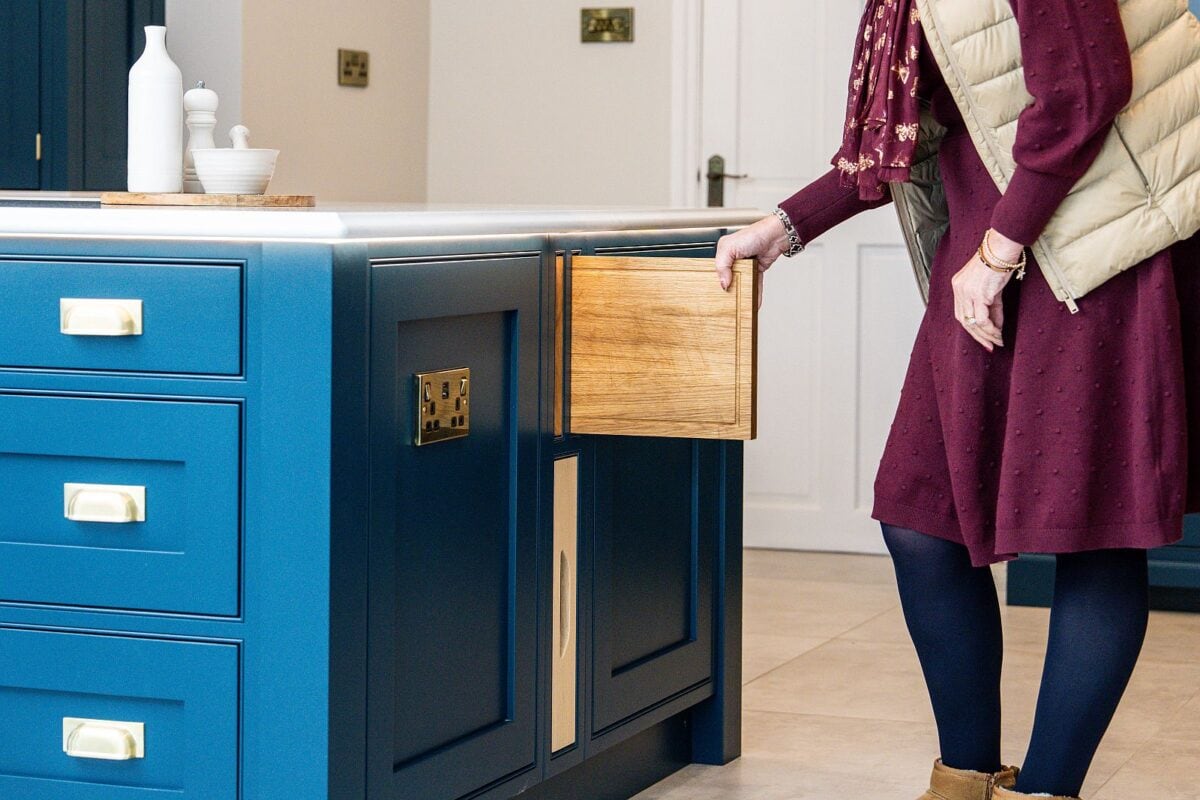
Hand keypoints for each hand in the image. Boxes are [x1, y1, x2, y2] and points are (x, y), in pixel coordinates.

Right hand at [715, 213, 791, 308]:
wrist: (775, 236)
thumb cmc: (754, 235)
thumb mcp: (729, 247)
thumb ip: (722, 265)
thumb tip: (723, 283)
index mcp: (724, 252)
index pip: (716, 270)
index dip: (716, 280)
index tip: (716, 292)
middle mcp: (734, 259)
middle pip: (729, 278)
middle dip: (729, 289)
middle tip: (727, 302)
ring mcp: (746, 265)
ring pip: (742, 283)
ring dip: (742, 293)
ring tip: (740, 305)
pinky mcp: (757, 270)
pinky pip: (754, 284)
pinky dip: (755, 293)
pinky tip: (753, 302)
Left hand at [951, 228, 1022, 351]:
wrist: (1002, 248)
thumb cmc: (998, 262)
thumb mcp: (992, 287)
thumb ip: (992, 307)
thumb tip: (996, 327)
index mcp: (958, 286)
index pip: (961, 313)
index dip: (971, 328)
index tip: (983, 338)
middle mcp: (959, 289)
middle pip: (963, 321)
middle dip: (977, 336)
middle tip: (989, 346)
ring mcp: (967, 292)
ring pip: (973, 323)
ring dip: (986, 335)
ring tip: (997, 342)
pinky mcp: (978, 294)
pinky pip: (982, 319)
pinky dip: (990, 329)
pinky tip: (998, 334)